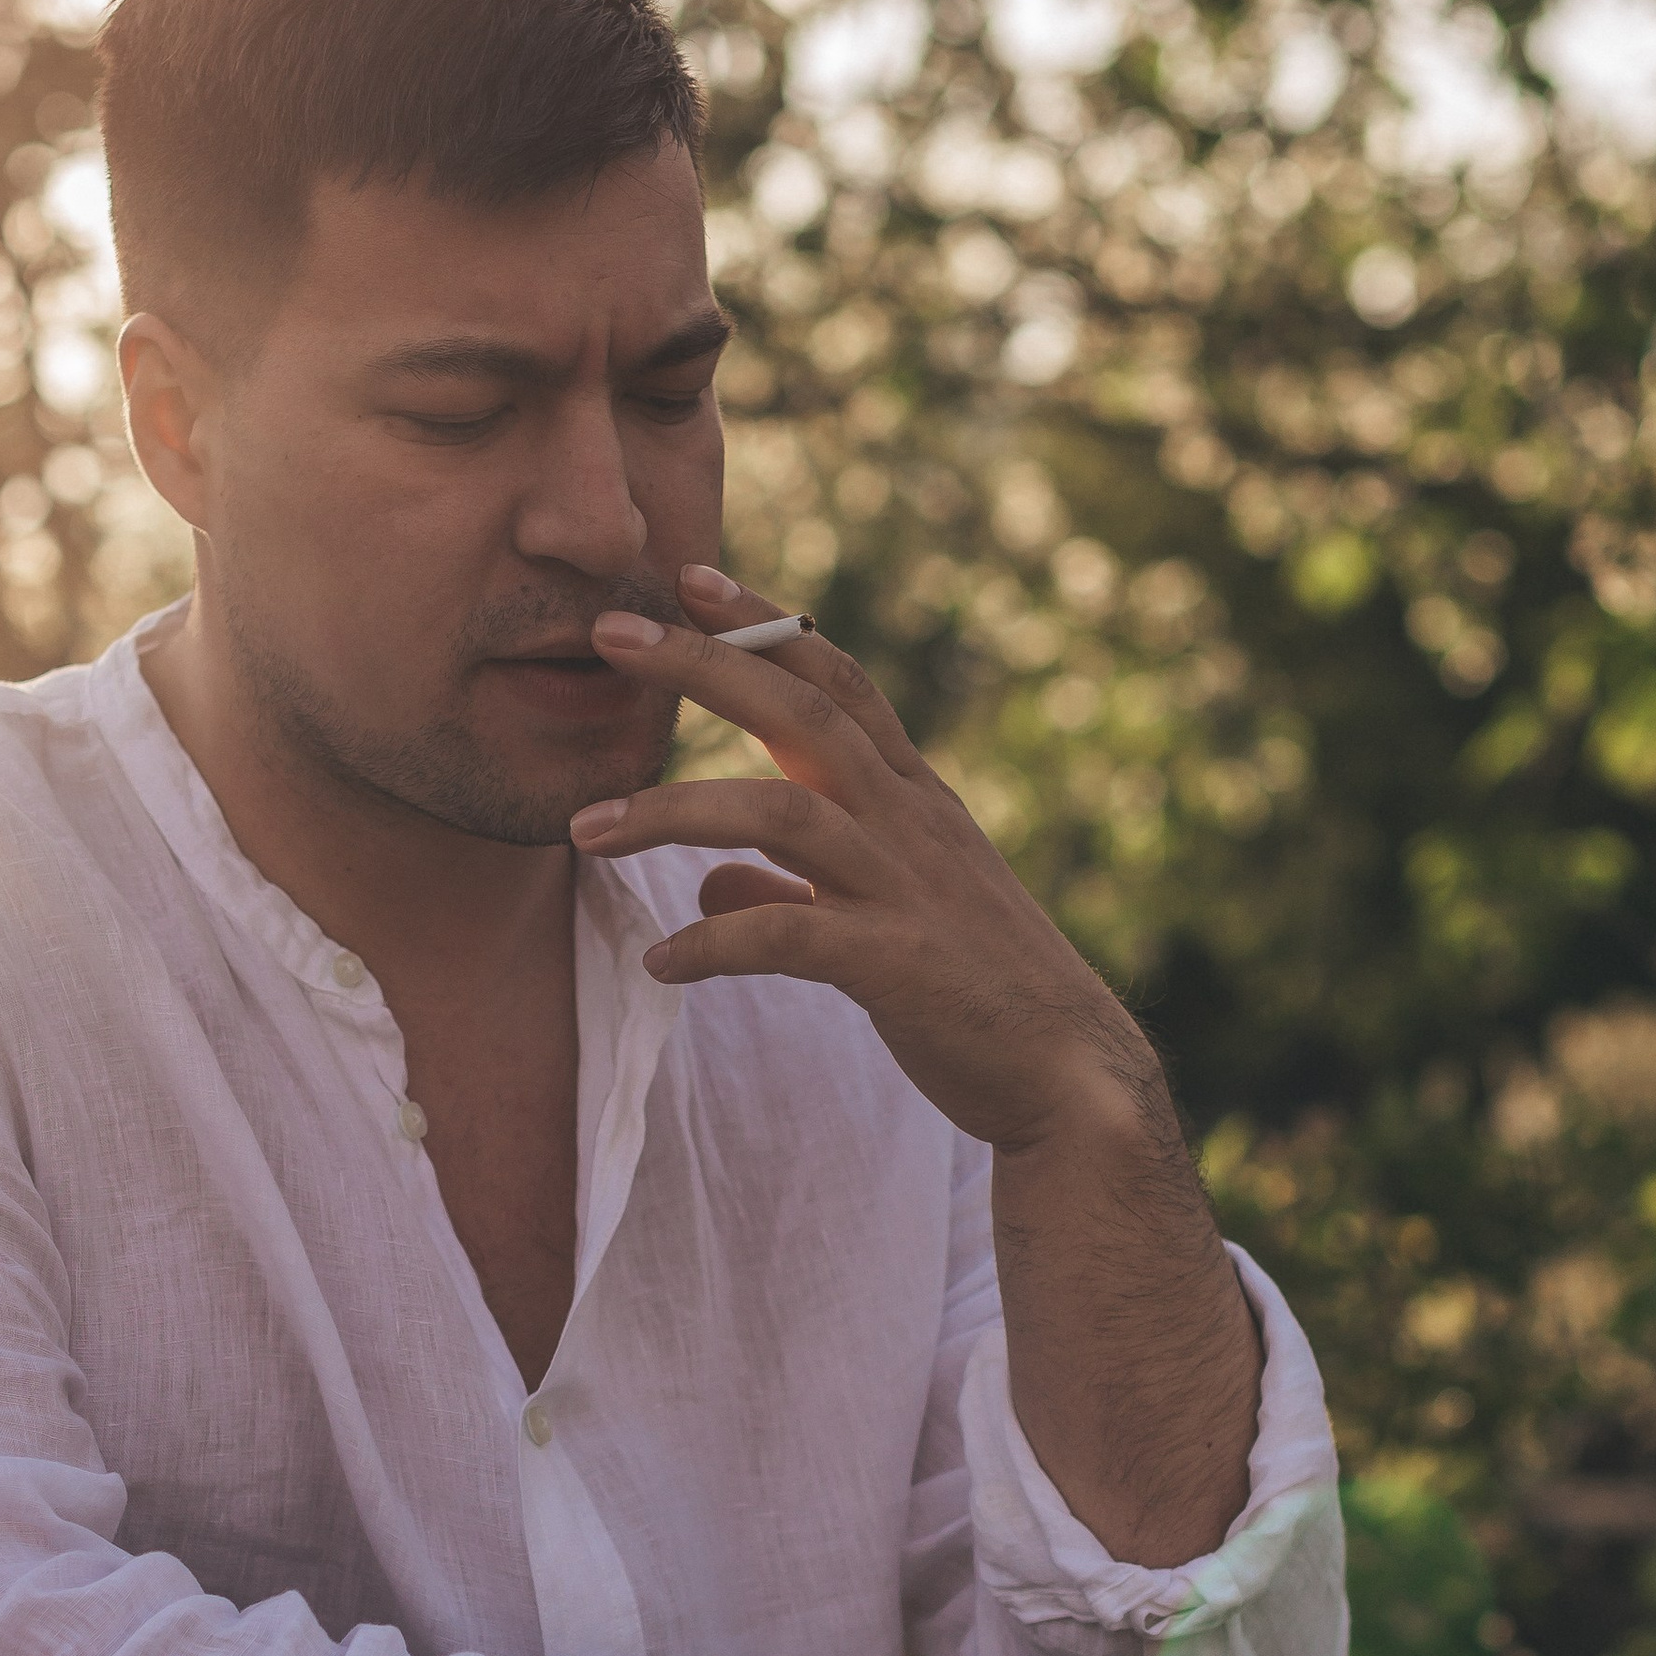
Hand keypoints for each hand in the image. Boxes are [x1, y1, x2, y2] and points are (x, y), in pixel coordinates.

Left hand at [580, 565, 1260, 1566]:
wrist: (1069, 1077)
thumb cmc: (974, 994)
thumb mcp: (883, 918)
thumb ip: (793, 889)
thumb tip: (706, 884)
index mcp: (912, 798)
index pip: (836, 678)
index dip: (765, 621)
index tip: (689, 578)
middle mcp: (910, 822)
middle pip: (801, 711)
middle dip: (702, 665)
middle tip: (609, 634)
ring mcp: (907, 888)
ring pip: (780, 813)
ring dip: (673, 811)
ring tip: (586, 829)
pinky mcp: (899, 966)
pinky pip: (789, 938)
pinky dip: (715, 943)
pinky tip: (660, 963)